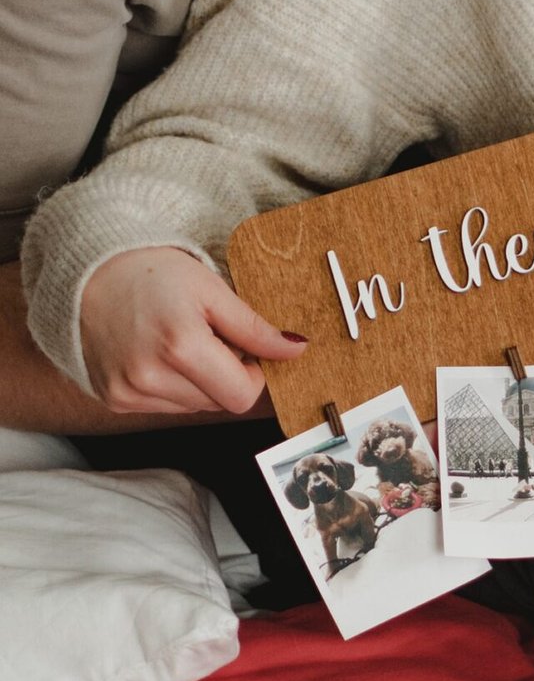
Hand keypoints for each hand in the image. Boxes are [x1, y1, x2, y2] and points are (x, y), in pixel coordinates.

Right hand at [79, 247, 306, 414]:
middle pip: (218, 402)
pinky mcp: (114, 400)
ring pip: (193, 406)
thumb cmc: (153, 274)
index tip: (247, 347)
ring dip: (200, 381)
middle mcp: (149, 378)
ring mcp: (128, 394)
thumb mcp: (212, 290)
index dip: (255, 373)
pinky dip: (173, 385)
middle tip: (212, 336)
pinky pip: (164, 406)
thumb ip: (254, 327)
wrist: (88, 274)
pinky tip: (160, 353)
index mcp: (181, 348)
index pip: (241, 395)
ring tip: (182, 341)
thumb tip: (296, 349)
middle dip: (227, 373)